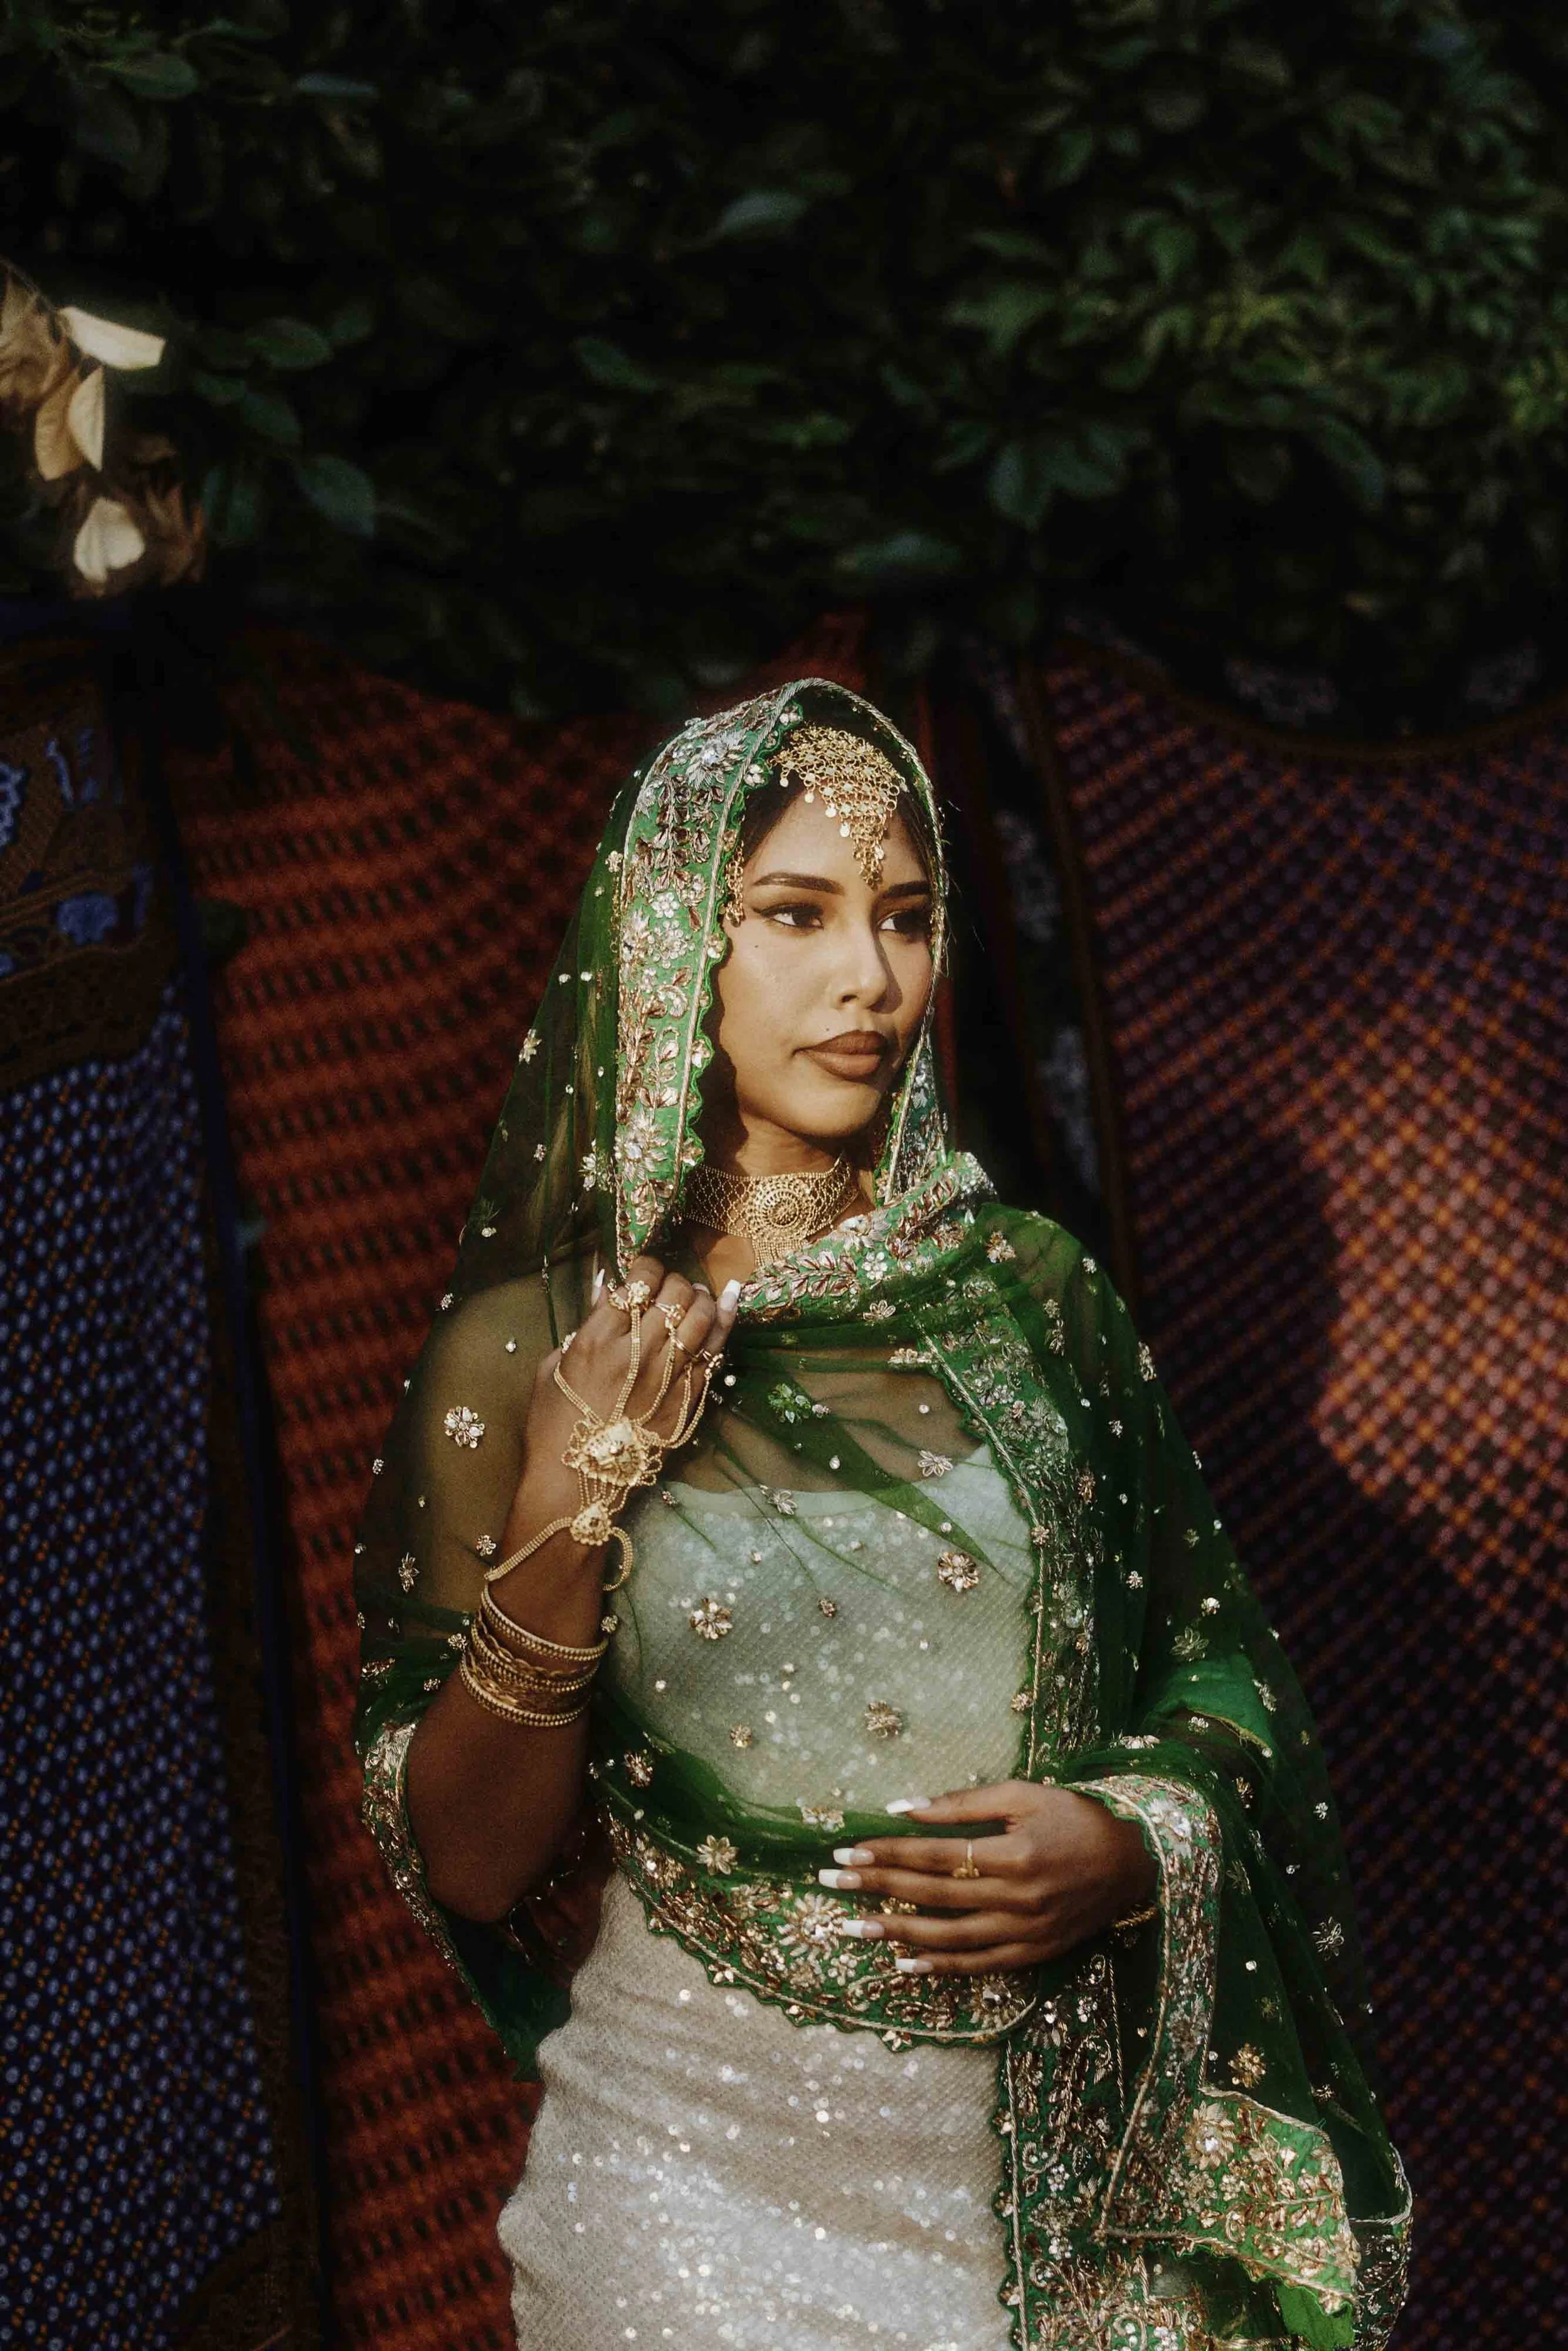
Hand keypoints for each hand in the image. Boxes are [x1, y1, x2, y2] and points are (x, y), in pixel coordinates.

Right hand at [515, 1253, 739, 1524]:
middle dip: (674, 1281)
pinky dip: (725, 1323)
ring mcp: (667, 1377)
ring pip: (701, 1316)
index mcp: (597, 1340)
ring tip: (695, 1298)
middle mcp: (637, 1352)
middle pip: (674, 1294)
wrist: (577, 1485)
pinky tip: (730, 1302)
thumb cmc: (553, 1427)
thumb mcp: (552, 1369)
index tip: (644, 1273)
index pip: (636, 1282)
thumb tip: (607, 1287)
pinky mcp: (688, 1400)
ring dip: (701, 1298)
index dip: (646, 1267)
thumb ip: (584, 1326)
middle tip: (669, 1290)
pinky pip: (716, 1352)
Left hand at [814, 1778, 1157, 1975]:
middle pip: (933, 1895)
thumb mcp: (1023, 1794)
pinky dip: (940, 1967)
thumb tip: (902, 1806)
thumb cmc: (1074, 1818)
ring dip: (897, 1932)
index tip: (847, 1851)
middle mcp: (1017, 1897)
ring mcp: (1025, 1932)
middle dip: (877, 1887)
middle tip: (831, 1884)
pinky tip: (904, 1963)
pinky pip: (979, 1966)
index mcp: (1013, 1852)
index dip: (887, 1853)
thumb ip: (962, 1802)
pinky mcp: (1033, 1954)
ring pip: (950, 1938)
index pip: (934, 1854)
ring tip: (855, 1927)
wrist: (1132, 1863)